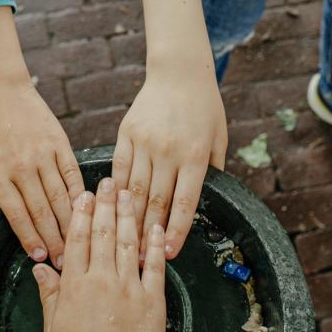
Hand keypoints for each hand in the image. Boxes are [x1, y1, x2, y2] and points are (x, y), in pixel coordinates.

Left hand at [0, 8, 83, 268]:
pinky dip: (79, 194)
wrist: (2, 91)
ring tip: (76, 243)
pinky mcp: (60, 144)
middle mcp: (22, 166)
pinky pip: (72, 174)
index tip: (38, 257)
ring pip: (60, 195)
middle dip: (53, 239)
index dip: (28, 237)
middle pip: (41, 210)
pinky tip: (86, 210)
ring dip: (69, 222)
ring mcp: (43, 154)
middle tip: (62, 261)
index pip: (16, 213)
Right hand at [34, 178, 166, 331]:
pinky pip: (154, 266)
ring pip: (128, 243)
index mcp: (74, 286)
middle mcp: (101, 280)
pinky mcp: (152, 301)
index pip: (77, 239)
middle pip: (103, 234)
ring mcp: (129, 288)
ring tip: (128, 193)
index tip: (83, 194)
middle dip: (105, 204)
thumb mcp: (53, 329)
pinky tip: (155, 226)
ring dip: (128, 215)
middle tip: (108, 182)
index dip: (81, 214)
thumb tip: (40, 268)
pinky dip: (155, 245)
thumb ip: (49, 294)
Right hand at [113, 68, 226, 259]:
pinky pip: (119, 168)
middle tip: (141, 258)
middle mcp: (169, 151)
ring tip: (125, 240)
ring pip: (134, 189)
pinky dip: (116, 190)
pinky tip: (113, 207)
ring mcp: (145, 142)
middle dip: (149, 233)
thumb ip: (213, 171)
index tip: (169, 253)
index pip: (184, 203)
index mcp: (194, 156)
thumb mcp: (219, 139)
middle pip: (156, 201)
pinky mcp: (127, 133)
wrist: (179, 73)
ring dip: (130, 217)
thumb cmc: (205, 108)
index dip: (176, 231)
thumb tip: (201, 203)